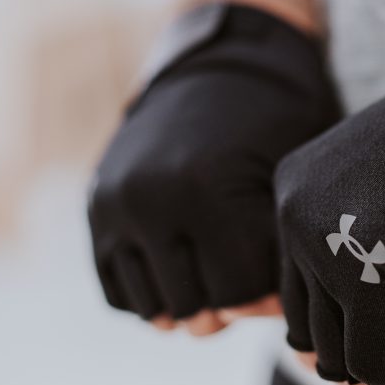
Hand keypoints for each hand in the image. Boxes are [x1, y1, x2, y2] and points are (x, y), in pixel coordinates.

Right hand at [89, 3, 338, 324]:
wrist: (217, 66)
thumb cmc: (274, 122)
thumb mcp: (289, 175)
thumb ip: (276, 250)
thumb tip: (253, 319)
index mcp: (208, 190)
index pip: (236, 295)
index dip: (264, 300)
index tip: (278, 288)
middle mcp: (151, 200)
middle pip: (192, 308)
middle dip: (227, 307)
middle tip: (246, 284)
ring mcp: (116, 205)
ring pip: (152, 307)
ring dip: (188, 304)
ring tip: (216, 280)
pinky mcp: (95, 206)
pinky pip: (118, 290)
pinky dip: (150, 294)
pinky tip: (183, 274)